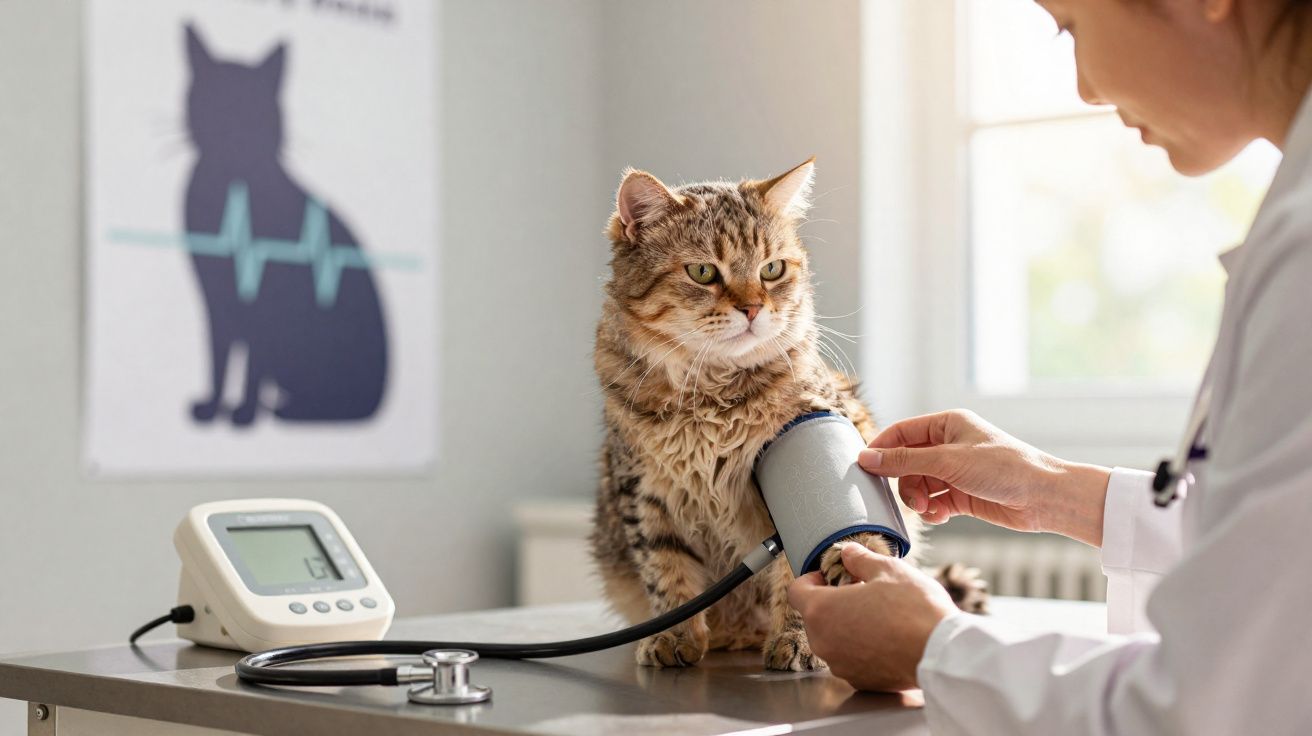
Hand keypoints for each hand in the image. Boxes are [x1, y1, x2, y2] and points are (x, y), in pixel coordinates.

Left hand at [788, 543, 955, 690]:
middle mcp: (824, 642)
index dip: (811, 578)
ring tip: (878, 614)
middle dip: (833, 601)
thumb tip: (848, 553)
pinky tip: (887, 637)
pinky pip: (851, 659)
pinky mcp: (860, 681)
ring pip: (833, 639)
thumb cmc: (914, 610)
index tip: (829, 575)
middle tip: (859, 591)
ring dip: (847, 625)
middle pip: (815, 616)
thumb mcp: (887, 569)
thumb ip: (859, 559)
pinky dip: (862, 647)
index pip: (796, 591)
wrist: (942, 653)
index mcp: (821, 611)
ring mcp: (840, 665)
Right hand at [858, 410, 1110, 546]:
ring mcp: (956, 471)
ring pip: (919, 484)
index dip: (882, 449)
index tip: (864, 468)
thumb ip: (905, 461)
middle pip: (907, 462)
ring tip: (928, 510)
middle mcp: (950, 446)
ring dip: (918, 499)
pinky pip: (934, 501)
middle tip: (911, 499)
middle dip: (904, 482)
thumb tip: (867, 458)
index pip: (902, 432)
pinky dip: (932, 511)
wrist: (1044, 498)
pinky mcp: (963, 495)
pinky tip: (940, 517)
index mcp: (948, 424)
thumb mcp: (949, 460)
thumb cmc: (1004, 468)